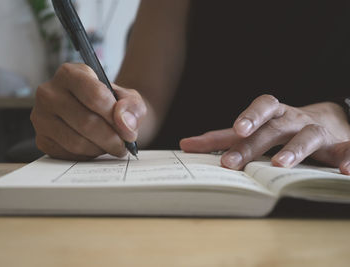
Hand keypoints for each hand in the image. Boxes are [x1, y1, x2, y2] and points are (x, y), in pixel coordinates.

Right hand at [30, 63, 146, 159]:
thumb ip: (132, 106)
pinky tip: (95, 147)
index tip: (129, 131)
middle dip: (111, 139)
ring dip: (100, 149)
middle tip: (124, 146)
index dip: (116, 117)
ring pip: (76, 142)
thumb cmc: (111, 103)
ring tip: (111, 146)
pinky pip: (68, 154)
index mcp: (70, 73)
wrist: (98, 114)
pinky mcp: (41, 139)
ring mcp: (41, 117)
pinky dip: (87, 156)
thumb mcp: (129, 98)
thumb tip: (124, 122)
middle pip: (86, 122)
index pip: (95, 95)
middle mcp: (49, 92)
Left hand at [180, 94, 349, 174]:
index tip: (233, 129)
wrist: (329, 120)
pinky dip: (348, 158)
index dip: (246, 117)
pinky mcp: (337, 145)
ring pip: (306, 136)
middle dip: (251, 144)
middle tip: (231, 162)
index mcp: (273, 115)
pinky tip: (346, 171)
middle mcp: (292, 119)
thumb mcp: (254, 130)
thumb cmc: (281, 127)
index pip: (257, 110)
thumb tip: (185, 144)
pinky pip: (346, 150)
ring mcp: (316, 132)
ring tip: (279, 165)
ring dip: (293, 150)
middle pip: (272, 127)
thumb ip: (223, 138)